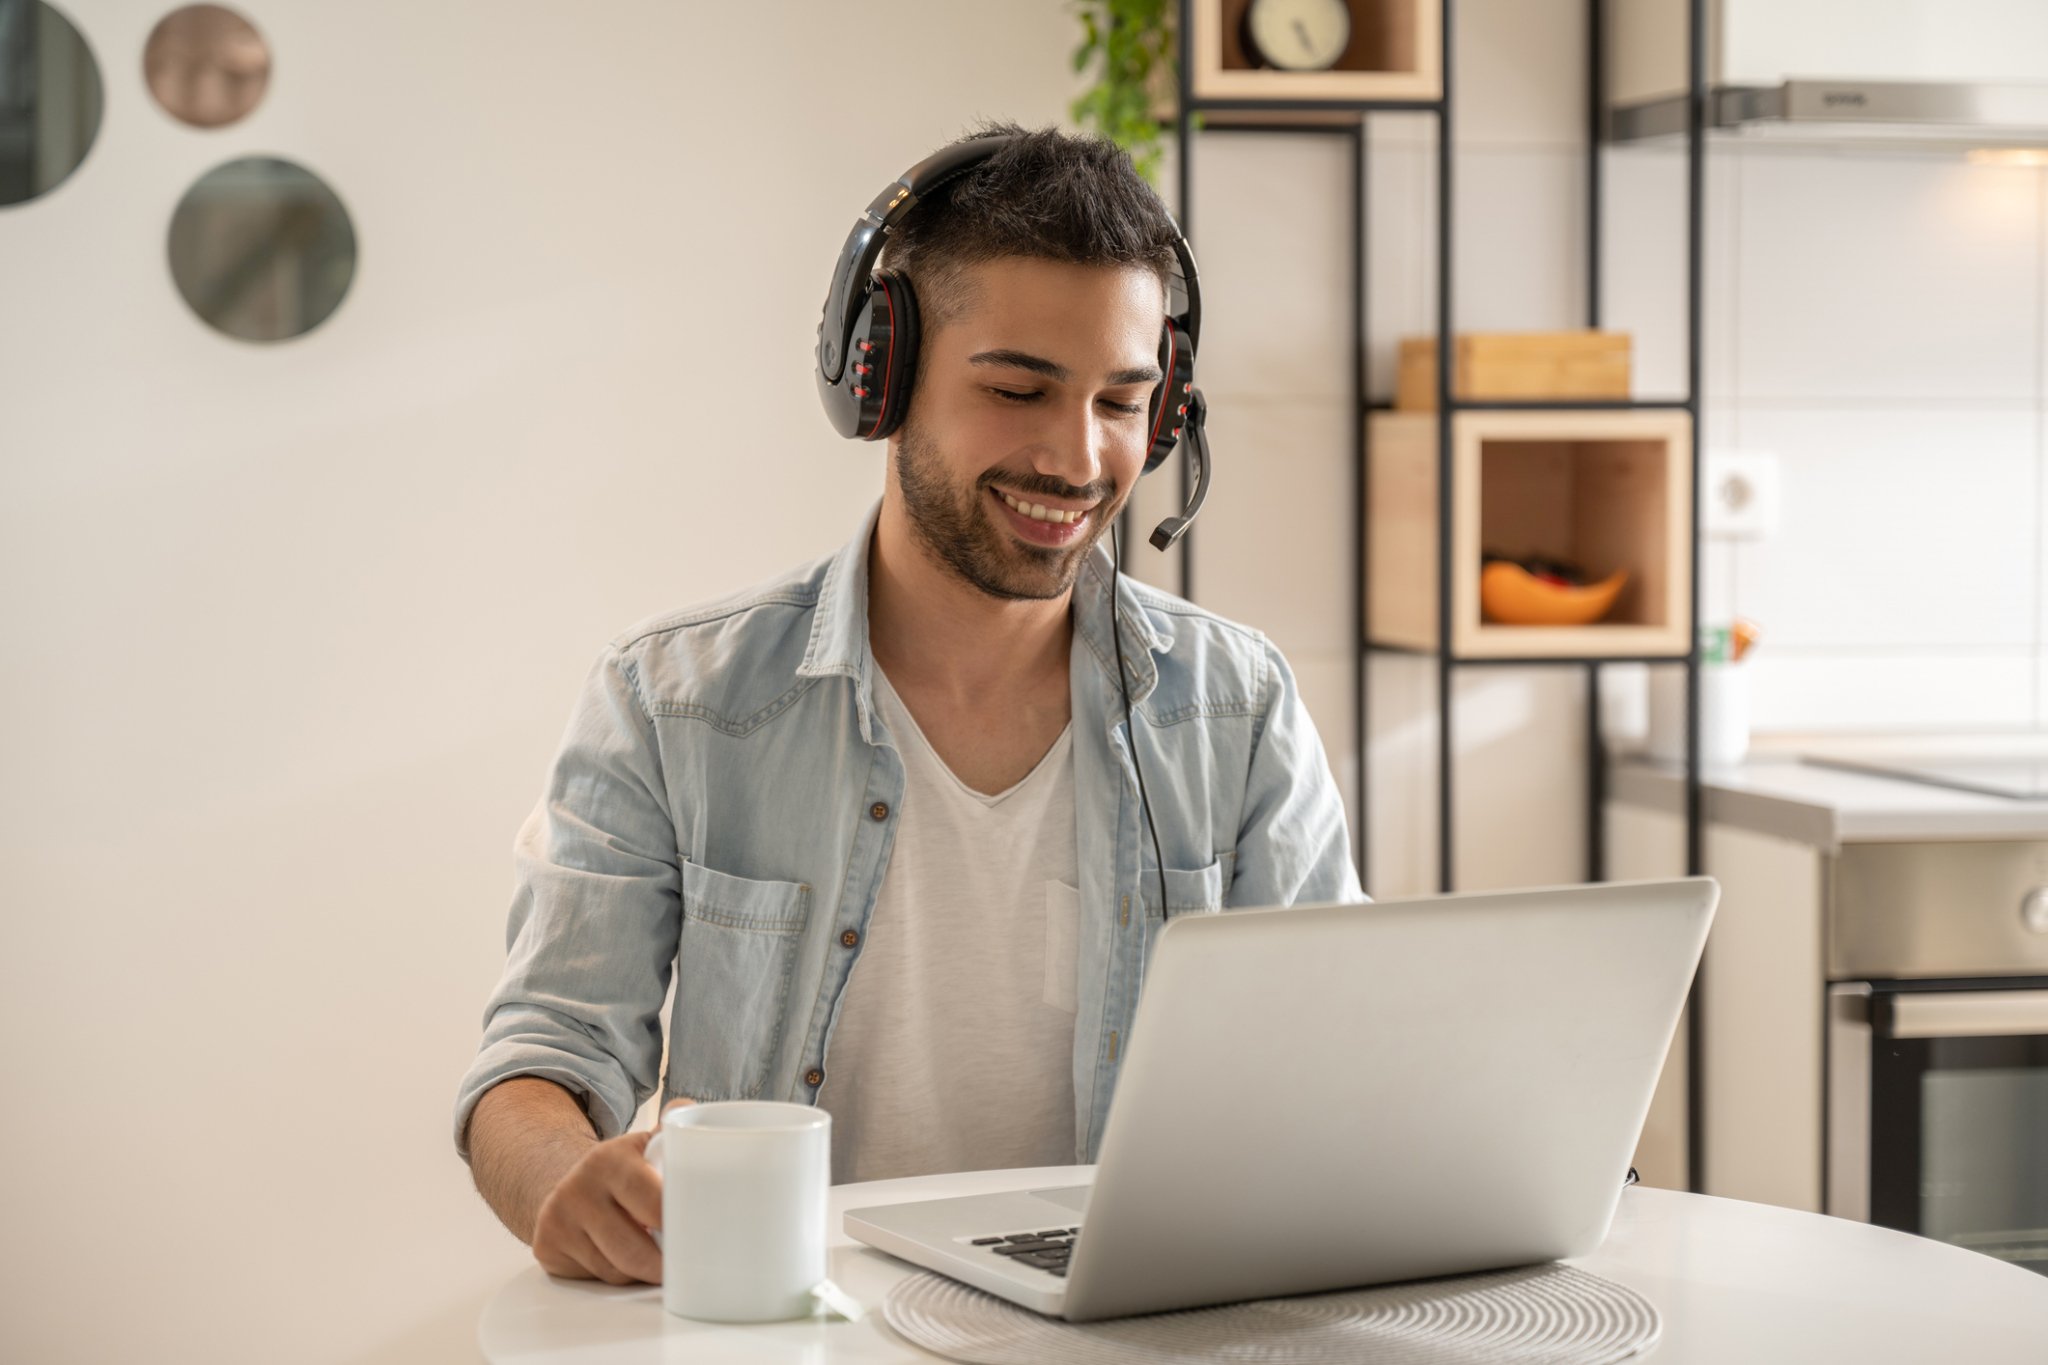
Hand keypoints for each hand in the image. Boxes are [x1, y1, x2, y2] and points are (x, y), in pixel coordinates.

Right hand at [530, 1097, 694, 1284]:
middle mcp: (578, 1188)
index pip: (652, 1201)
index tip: (700, 1237)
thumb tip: (688, 1110)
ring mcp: (558, 1220)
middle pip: (633, 1249)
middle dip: (664, 1265)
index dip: (678, 1224)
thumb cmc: (624, 1171)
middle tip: (688, 1267)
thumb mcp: (645, 1145)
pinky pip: (596, 1277)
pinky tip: (627, 1261)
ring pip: (616, 1270)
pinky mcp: (547, 1247)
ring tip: (660, 1262)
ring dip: (642, 1273)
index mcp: (610, 1159)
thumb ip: (672, 1131)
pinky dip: (619, 1277)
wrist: (566, 1182)